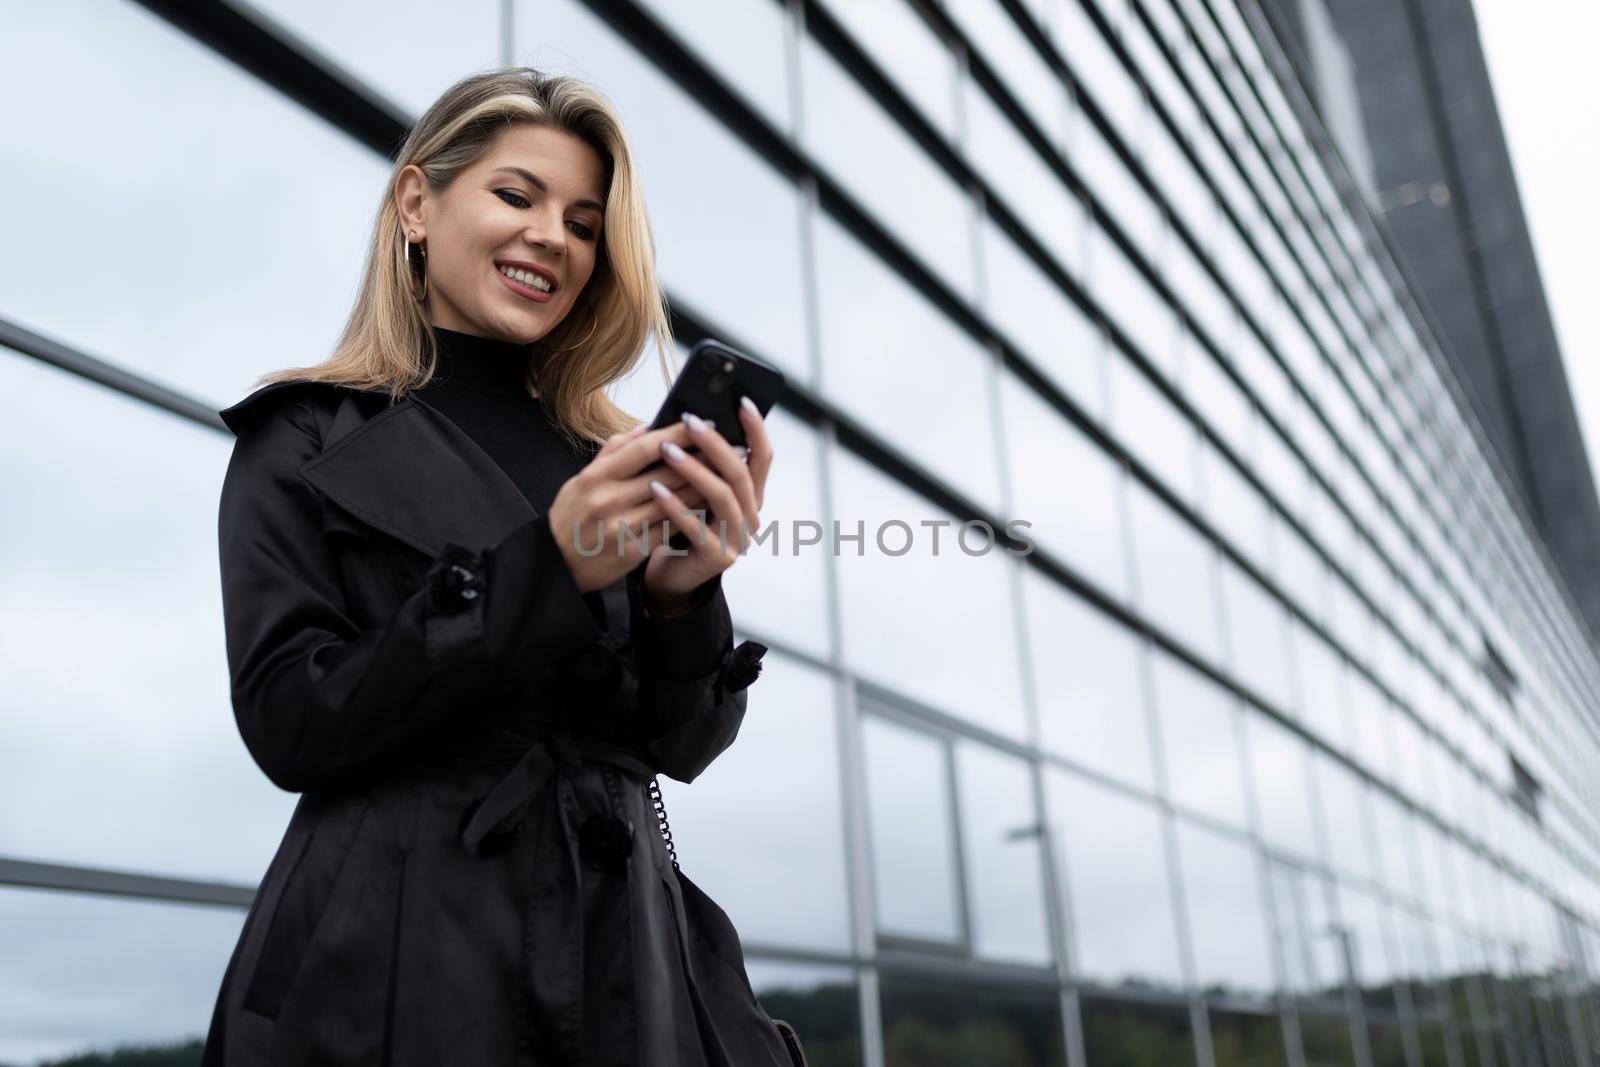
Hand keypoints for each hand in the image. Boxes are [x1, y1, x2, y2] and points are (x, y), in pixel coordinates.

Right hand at [546, 419, 711, 593]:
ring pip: (674, 501)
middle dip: (701, 458)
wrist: (555, 564)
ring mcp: (622, 528)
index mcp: (596, 477)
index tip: (702, 422)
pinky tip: (709, 504)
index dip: (677, 433)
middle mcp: (609, 500)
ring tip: (727, 473)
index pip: (644, 448)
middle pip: (666, 473)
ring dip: (704, 486)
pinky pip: (670, 528)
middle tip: (729, 446)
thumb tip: (647, 428)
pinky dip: (691, 514)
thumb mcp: (582, 479)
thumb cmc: (572, 516)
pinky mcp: (633, 551)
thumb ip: (614, 452)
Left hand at [642, 396, 771, 606]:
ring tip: (666, 450)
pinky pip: (698, 527)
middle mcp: (751, 515)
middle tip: (691, 421)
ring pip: (722, 497)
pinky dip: (675, 506)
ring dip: (694, 470)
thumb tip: (688, 419)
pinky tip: (655, 489)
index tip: (741, 401)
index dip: (756, 429)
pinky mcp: (719, 558)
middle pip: (741, 472)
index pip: (762, 456)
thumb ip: (700, 463)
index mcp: (750, 495)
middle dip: (715, 444)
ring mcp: (739, 538)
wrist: (672, 576)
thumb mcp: (693, 490)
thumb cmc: (681, 525)